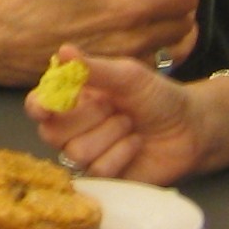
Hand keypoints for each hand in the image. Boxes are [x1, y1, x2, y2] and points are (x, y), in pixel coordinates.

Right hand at [0, 0, 200, 85]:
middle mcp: (136, 40)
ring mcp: (127, 63)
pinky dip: (158, 49)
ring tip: (152, 15)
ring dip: (173, 28)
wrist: (4, 38)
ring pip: (176, 47)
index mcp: (129, 6)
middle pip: (187, 23)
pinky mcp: (116, 78)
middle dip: (180, 4)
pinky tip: (138, 36)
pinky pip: (156, 64)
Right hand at [27, 45, 212, 184]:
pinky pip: (99, 169)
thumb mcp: (128, 76)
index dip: (39, 107)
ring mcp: (88, 154)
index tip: (48, 107)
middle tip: (114, 106)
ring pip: (76, 152)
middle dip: (88, 117)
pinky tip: (136, 143)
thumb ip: (93, 68)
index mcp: (73, 98)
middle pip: (52, 132)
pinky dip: (122, 153)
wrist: (190, 128)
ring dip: (110, 134)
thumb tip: (62, 51)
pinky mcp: (104, 177)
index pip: (38, 104)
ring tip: (131, 124)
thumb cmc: (157, 96)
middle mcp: (73, 127)